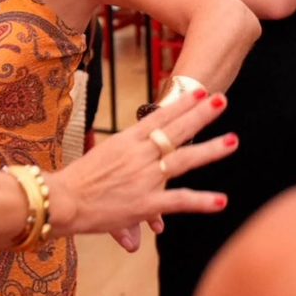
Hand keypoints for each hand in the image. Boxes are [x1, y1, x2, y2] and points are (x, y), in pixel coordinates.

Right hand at [44, 91, 234, 244]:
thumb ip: (122, 171)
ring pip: (184, 160)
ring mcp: (145, 178)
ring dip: (210, 149)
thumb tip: (133, 165)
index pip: (159, 116)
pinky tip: (222, 200)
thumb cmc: (76, 181)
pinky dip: (201, 201)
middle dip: (201, 115)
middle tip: (222, 100)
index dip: (182, 104)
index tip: (199, 91)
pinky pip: (179, 201)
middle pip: (176, 130)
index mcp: (126, 140)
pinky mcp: (146, 203)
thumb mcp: (101, 163)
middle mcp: (139, 155)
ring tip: (233, 140)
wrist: (62, 200)